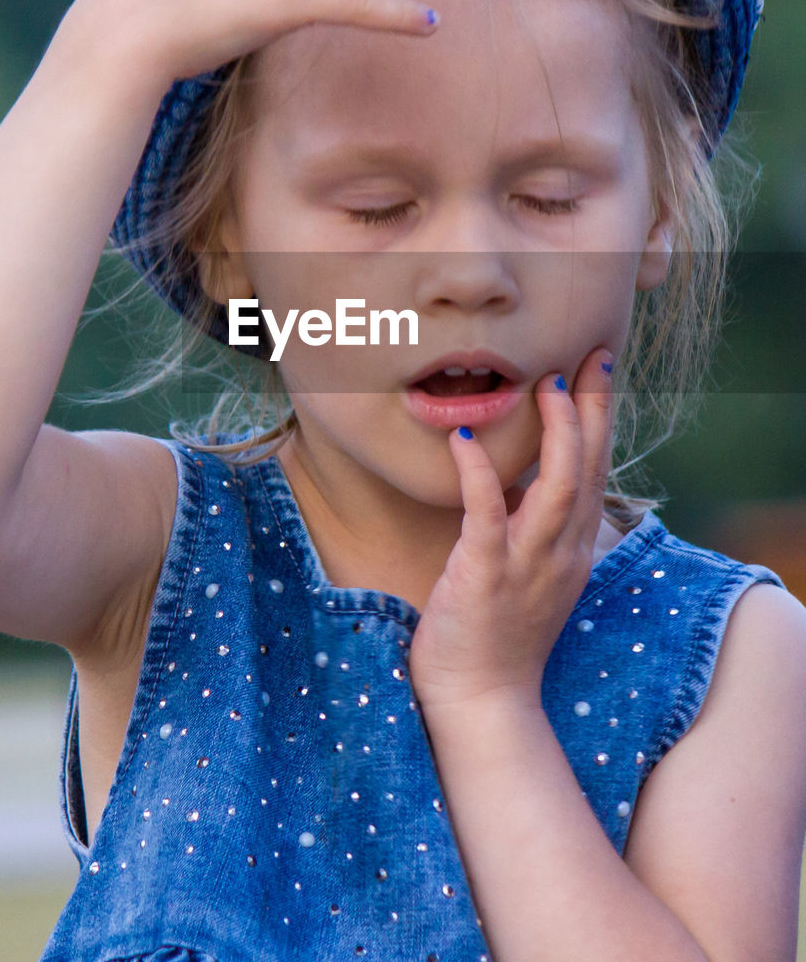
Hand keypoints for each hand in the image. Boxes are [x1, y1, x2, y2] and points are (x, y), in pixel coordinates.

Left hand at [407, 347, 614, 713]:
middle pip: (588, 468)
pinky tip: (462, 439)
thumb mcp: (530, 570)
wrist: (484, 704)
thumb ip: (532, 523)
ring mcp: (527, 566)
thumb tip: (516, 470)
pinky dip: (478, 475)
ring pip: (555, 488)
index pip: (595, 469)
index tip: (597, 368)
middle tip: (593, 355)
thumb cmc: (498, 633)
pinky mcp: (485, 578)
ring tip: (547, 385)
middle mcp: (561, 551)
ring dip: (555, 433)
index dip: (599, 416)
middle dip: (593, 408)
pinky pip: (486, 518)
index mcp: (572, 546)